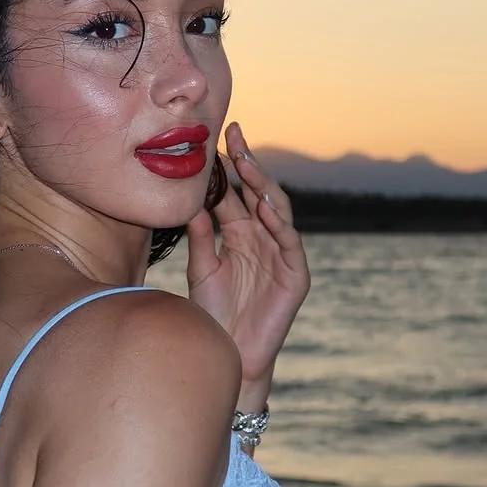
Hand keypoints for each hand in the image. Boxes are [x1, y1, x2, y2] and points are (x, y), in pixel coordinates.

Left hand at [184, 121, 309, 381]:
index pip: (233, 192)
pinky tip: (266, 205)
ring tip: (248, 162)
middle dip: (247, 163)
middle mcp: (262, 237)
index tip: (212, 139)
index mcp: (238, 232)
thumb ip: (200, 237)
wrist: (229, 352)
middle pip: (257, 192)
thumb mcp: (202, 269)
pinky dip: (280, 223)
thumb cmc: (213, 314)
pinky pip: (290, 243)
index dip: (225, 167)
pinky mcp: (295, 275)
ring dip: (264, 185)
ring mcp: (281, 253)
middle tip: (234, 133)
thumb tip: (190, 200)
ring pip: (277, 210)